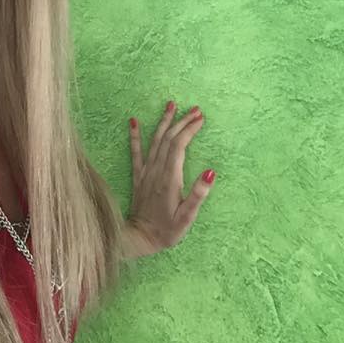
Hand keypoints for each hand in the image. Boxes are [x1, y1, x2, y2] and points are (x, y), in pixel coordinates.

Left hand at [127, 101, 214, 255]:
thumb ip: (198, 195)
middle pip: (169, 139)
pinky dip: (134, 135)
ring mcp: (145, 171)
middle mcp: (156, 170)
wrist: (140, 238)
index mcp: (169, 178)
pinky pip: (135, 152)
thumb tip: (210, 172)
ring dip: (164, 122)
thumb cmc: (167, 230)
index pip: (179, 146)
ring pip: (154, 140)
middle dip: (182, 121)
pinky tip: (133, 121)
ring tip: (171, 104)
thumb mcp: (187, 217)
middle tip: (195, 109)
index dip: (189, 129)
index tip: (201, 118)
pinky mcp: (138, 176)